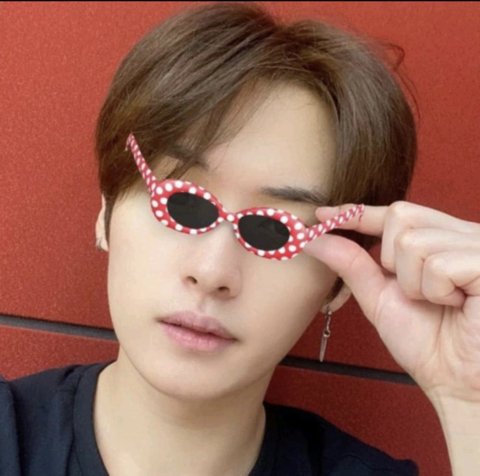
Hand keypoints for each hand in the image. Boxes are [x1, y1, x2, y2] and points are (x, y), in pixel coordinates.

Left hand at [303, 201, 479, 403]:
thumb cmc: (425, 341)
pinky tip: (457, 305)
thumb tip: (314, 238)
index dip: (357, 212)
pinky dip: (436, 293)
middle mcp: (460, 234)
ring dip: (414, 284)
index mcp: (438, 239)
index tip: (322, 215)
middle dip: (391, 260)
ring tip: (440, 303)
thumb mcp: (379, 296)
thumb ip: (350, 263)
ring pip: (414, 242)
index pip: (394, 212)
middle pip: (401, 216)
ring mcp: (477, 246)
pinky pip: (438, 266)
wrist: (456, 381)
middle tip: (414, 292)